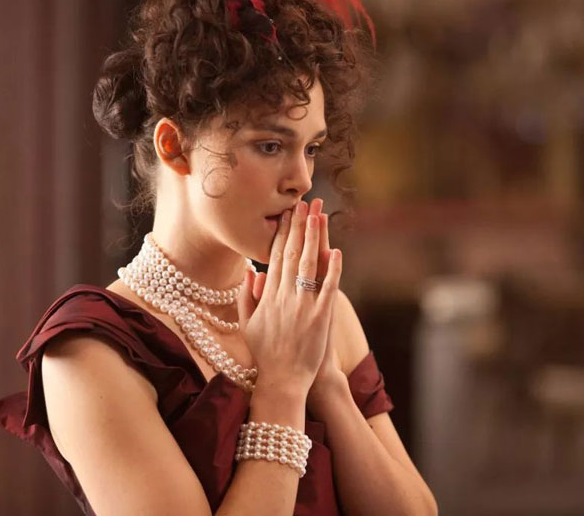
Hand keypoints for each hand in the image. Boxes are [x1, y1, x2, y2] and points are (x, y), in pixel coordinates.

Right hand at [248, 198, 343, 389]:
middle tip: (303, 203)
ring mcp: (302, 306)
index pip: (275, 257)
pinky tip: (337, 251)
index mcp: (268, 296)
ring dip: (313, 238)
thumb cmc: (266, 354)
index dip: (282, 233)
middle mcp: (284, 296)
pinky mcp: (320, 317)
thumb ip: (246, 297)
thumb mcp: (247, 324)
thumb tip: (250, 271)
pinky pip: (328, 288)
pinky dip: (332, 269)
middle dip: (298, 226)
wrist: (283, 381)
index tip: (287, 214)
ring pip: (308, 264)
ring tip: (318, 215)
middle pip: (291, 253)